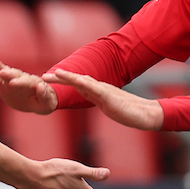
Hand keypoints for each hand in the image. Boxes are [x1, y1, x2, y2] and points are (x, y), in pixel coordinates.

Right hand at [0, 57, 57, 113]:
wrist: (37, 101)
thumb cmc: (45, 102)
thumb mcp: (48, 104)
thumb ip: (45, 96)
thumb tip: (40, 86)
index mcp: (34, 84)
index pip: (27, 82)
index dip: (21, 82)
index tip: (13, 83)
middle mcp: (22, 79)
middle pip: (16, 75)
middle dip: (9, 74)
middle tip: (3, 73)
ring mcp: (12, 80)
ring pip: (4, 72)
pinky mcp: (3, 84)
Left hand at [46, 68, 162, 130]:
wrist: (147, 115)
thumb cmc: (131, 112)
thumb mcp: (110, 106)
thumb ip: (100, 100)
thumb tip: (92, 97)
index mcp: (98, 91)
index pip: (77, 84)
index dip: (63, 81)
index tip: (49, 81)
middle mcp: (100, 88)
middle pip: (77, 80)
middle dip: (59, 78)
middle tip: (42, 76)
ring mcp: (105, 91)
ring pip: (83, 81)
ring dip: (68, 77)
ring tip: (55, 74)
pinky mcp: (110, 97)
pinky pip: (94, 89)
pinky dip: (83, 83)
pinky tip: (75, 80)